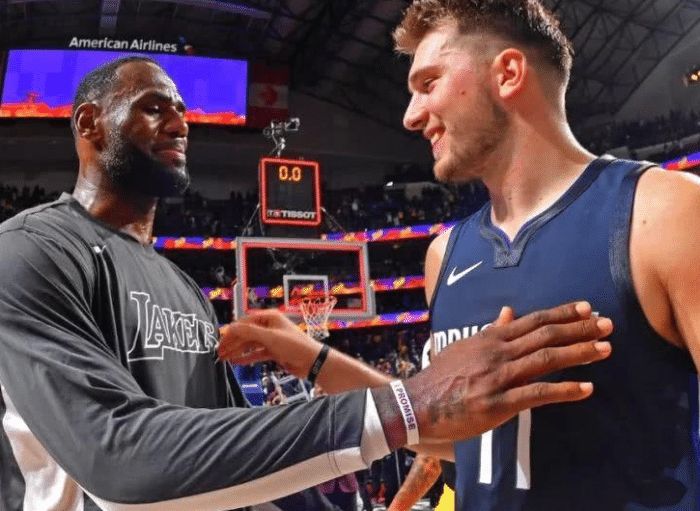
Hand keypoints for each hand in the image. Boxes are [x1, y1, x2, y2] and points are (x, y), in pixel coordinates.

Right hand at [218, 310, 321, 378]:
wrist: (312, 361)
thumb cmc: (294, 345)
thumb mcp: (270, 337)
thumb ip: (249, 333)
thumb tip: (230, 327)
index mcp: (269, 317)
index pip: (245, 322)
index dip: (231, 331)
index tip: (220, 341)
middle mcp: (269, 326)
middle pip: (246, 334)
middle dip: (232, 343)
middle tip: (219, 353)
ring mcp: (271, 339)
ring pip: (250, 344)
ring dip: (237, 351)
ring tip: (224, 359)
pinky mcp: (274, 351)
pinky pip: (256, 353)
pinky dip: (247, 357)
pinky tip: (236, 362)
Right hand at [374, 301, 612, 447]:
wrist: (418, 403)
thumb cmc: (442, 376)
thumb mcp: (465, 346)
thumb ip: (490, 331)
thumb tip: (508, 312)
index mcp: (491, 338)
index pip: (532, 320)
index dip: (562, 313)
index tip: (587, 308)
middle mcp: (498, 353)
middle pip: (545, 336)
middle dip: (579, 329)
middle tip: (608, 324)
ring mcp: (499, 377)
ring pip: (546, 360)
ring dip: (579, 353)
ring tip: (605, 349)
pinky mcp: (499, 403)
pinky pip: (537, 393)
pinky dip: (565, 390)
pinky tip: (587, 388)